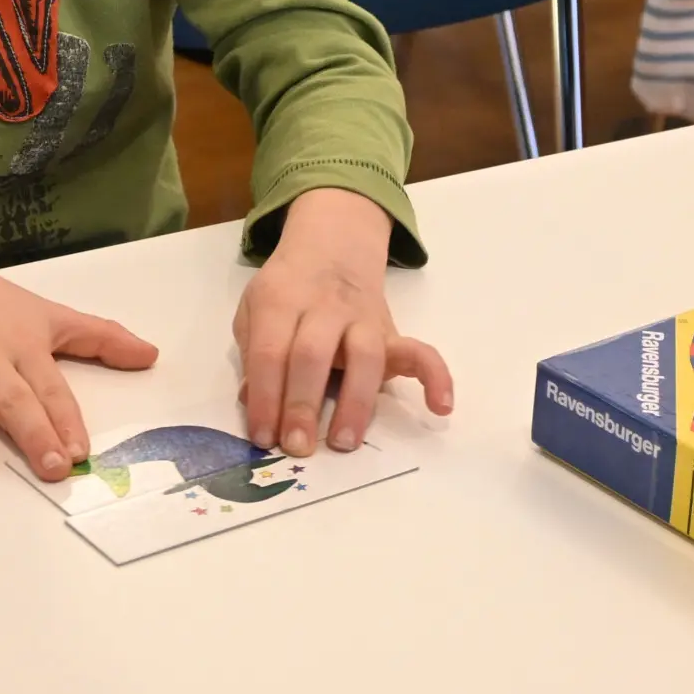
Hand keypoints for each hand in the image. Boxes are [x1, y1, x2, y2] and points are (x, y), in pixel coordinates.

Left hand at [236, 187, 453, 455]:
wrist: (332, 247)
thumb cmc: (286, 291)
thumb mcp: (255, 310)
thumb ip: (253, 354)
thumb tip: (252, 402)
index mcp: (280, 300)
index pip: (270, 352)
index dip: (264, 397)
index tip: (264, 437)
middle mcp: (324, 307)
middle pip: (313, 354)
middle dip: (303, 404)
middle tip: (297, 446)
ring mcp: (362, 319)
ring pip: (365, 356)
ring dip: (355, 403)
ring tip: (344, 442)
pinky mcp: (392, 331)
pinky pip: (420, 351)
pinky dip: (436, 377)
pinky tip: (440, 407)